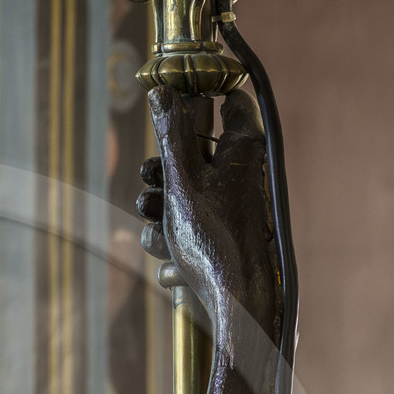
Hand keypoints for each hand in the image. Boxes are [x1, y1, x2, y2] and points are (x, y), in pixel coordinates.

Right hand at [140, 88, 280, 328]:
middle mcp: (243, 172)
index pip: (232, 101)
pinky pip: (192, 222)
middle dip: (163, 170)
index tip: (173, 100)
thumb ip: (171, 134)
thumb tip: (161, 90)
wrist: (237, 303)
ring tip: (156, 224)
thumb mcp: (182, 180)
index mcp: (243, 149)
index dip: (201, 97)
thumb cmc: (214, 239)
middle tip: (151, 182)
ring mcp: (234, 204)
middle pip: (195, 151)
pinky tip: (168, 254)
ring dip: (161, 208)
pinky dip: (174, 235)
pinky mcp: (224, 233)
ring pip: (187, 190)